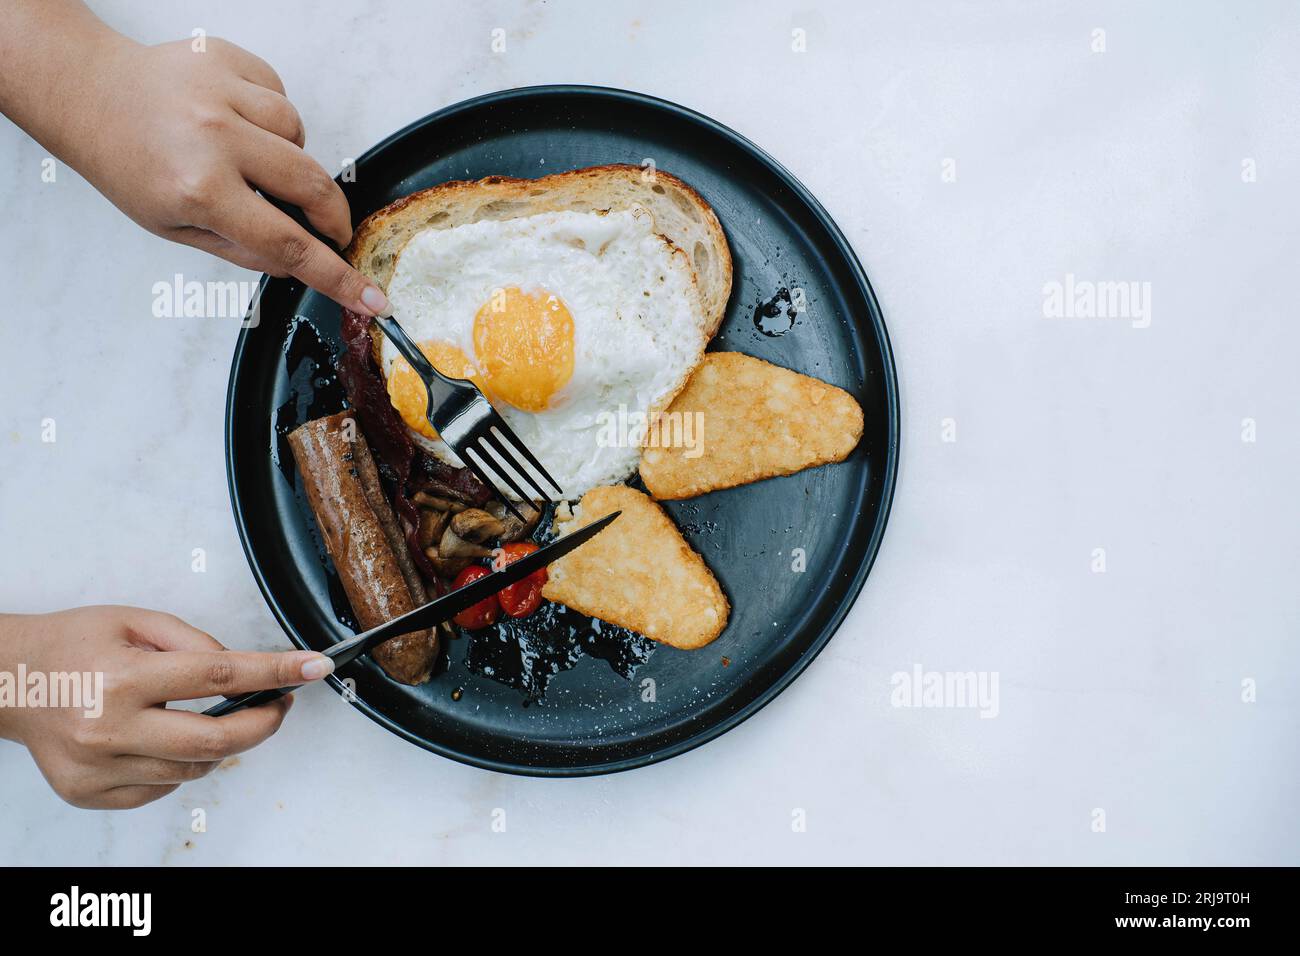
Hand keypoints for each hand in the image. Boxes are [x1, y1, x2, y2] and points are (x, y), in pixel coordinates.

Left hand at [0, 2, 388, 313]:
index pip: (288, 244)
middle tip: (332, 230)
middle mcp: (215, 138)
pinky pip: (281, 95)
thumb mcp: (175, 228)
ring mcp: (222, 92)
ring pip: (299, 135)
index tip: (370, 296)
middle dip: (332, 215)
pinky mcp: (227, 60)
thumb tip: (296, 263)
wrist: (89, 92)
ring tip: (256, 160)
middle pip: (312, 185)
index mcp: (200, 189)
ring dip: (291, 156)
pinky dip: (273, 117)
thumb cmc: (127, 162)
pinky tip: (242, 122)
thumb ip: (241, 249)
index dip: (336, 276)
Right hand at [0, 606, 333, 809]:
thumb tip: (242, 668)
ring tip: (217, 716)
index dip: (276, 671)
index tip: (313, 668)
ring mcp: (98, 768)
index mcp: (123, 678)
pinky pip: (160, 788)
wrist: (7, 681)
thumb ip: (194, 641)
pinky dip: (179, 765)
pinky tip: (167, 738)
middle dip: (263, 724)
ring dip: (222, 745)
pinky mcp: (90, 792)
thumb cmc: (71, 645)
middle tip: (281, 704)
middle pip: (215, 743)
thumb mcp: (134, 620)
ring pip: (191, 770)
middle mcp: (109, 728)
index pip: (219, 675)